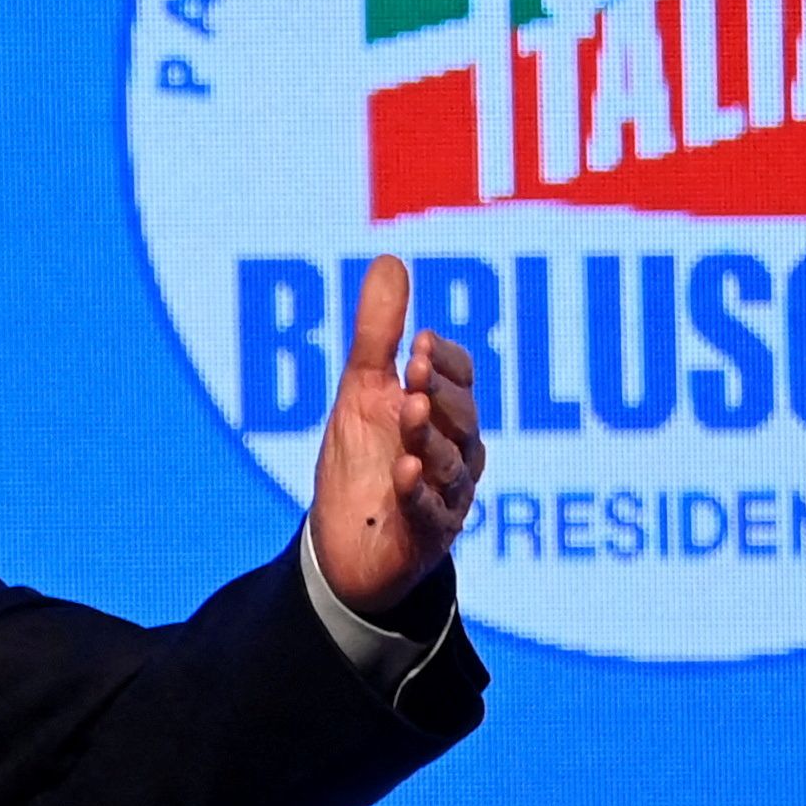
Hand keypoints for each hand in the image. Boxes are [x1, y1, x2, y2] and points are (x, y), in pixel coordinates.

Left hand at [307, 253, 481, 618]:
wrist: (343, 545)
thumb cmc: (362, 463)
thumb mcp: (363, 392)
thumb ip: (379, 334)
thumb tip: (390, 260)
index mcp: (443, 415)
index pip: (460, 380)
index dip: (445, 362)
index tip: (421, 342)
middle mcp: (454, 454)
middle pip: (462, 419)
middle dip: (441, 393)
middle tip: (416, 370)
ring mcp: (444, 497)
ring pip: (451, 464)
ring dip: (431, 437)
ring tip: (409, 412)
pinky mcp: (425, 537)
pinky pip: (429, 513)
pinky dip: (418, 493)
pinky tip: (403, 474)